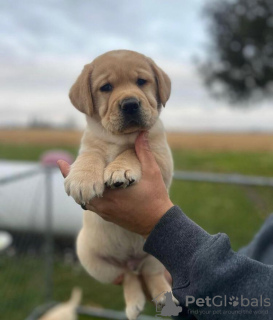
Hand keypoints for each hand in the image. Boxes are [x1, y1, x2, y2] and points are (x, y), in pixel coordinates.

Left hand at [58, 131, 172, 237]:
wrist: (159, 224)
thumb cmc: (156, 197)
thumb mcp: (152, 172)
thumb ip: (143, 152)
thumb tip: (141, 132)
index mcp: (111, 192)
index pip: (85, 181)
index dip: (71, 172)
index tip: (60, 162)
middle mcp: (104, 205)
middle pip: (81, 193)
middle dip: (74, 182)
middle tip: (67, 169)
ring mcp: (105, 213)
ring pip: (85, 201)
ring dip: (82, 191)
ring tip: (77, 180)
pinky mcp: (109, 218)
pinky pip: (93, 208)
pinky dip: (89, 199)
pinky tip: (92, 191)